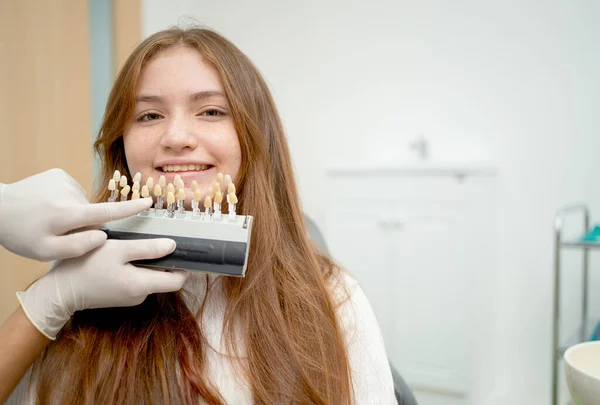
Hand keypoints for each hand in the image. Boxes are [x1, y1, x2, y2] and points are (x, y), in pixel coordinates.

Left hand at [0, 168, 152, 260]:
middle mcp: (68, 195)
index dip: (129, 208)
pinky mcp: (58, 174)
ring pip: (82, 203)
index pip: (105, 211)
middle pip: (92, 212)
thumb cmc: (21, 234)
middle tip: (58, 232)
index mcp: (66, 215)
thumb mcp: (45, 251)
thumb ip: (77, 247)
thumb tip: (102, 236)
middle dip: (83, 224)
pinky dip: (66, 201)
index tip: (148, 202)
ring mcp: (63, 181)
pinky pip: (72, 192)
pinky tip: (48, 205)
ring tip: (49, 218)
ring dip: (73, 213)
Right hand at [16, 238, 186, 338]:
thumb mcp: (119, 250)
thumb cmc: (87, 266)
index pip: (177, 281)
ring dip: (148, 264)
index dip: (184, 266)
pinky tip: (124, 257)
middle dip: (165, 261)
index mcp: (142, 286)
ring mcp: (129, 298)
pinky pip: (136, 281)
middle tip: (160, 241)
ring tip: (138, 245)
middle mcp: (140, 296)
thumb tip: (173, 246)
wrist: (58, 291)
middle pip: (164, 279)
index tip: (184, 249)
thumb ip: (148, 249)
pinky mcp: (119, 295)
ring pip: (149, 278)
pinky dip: (135, 269)